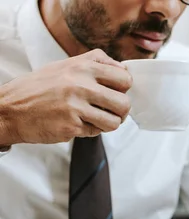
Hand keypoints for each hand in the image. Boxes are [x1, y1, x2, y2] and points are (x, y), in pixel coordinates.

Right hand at [0, 49, 131, 146]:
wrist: (9, 109)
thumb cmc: (39, 88)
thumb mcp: (65, 66)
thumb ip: (95, 63)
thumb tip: (123, 69)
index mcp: (82, 66)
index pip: (125, 78)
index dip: (124, 88)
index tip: (116, 92)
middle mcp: (81, 84)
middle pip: (124, 103)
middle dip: (120, 111)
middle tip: (111, 111)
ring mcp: (76, 106)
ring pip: (114, 122)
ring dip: (108, 124)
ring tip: (96, 119)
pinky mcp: (71, 125)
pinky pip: (96, 132)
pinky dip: (91, 130)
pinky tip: (77, 123)